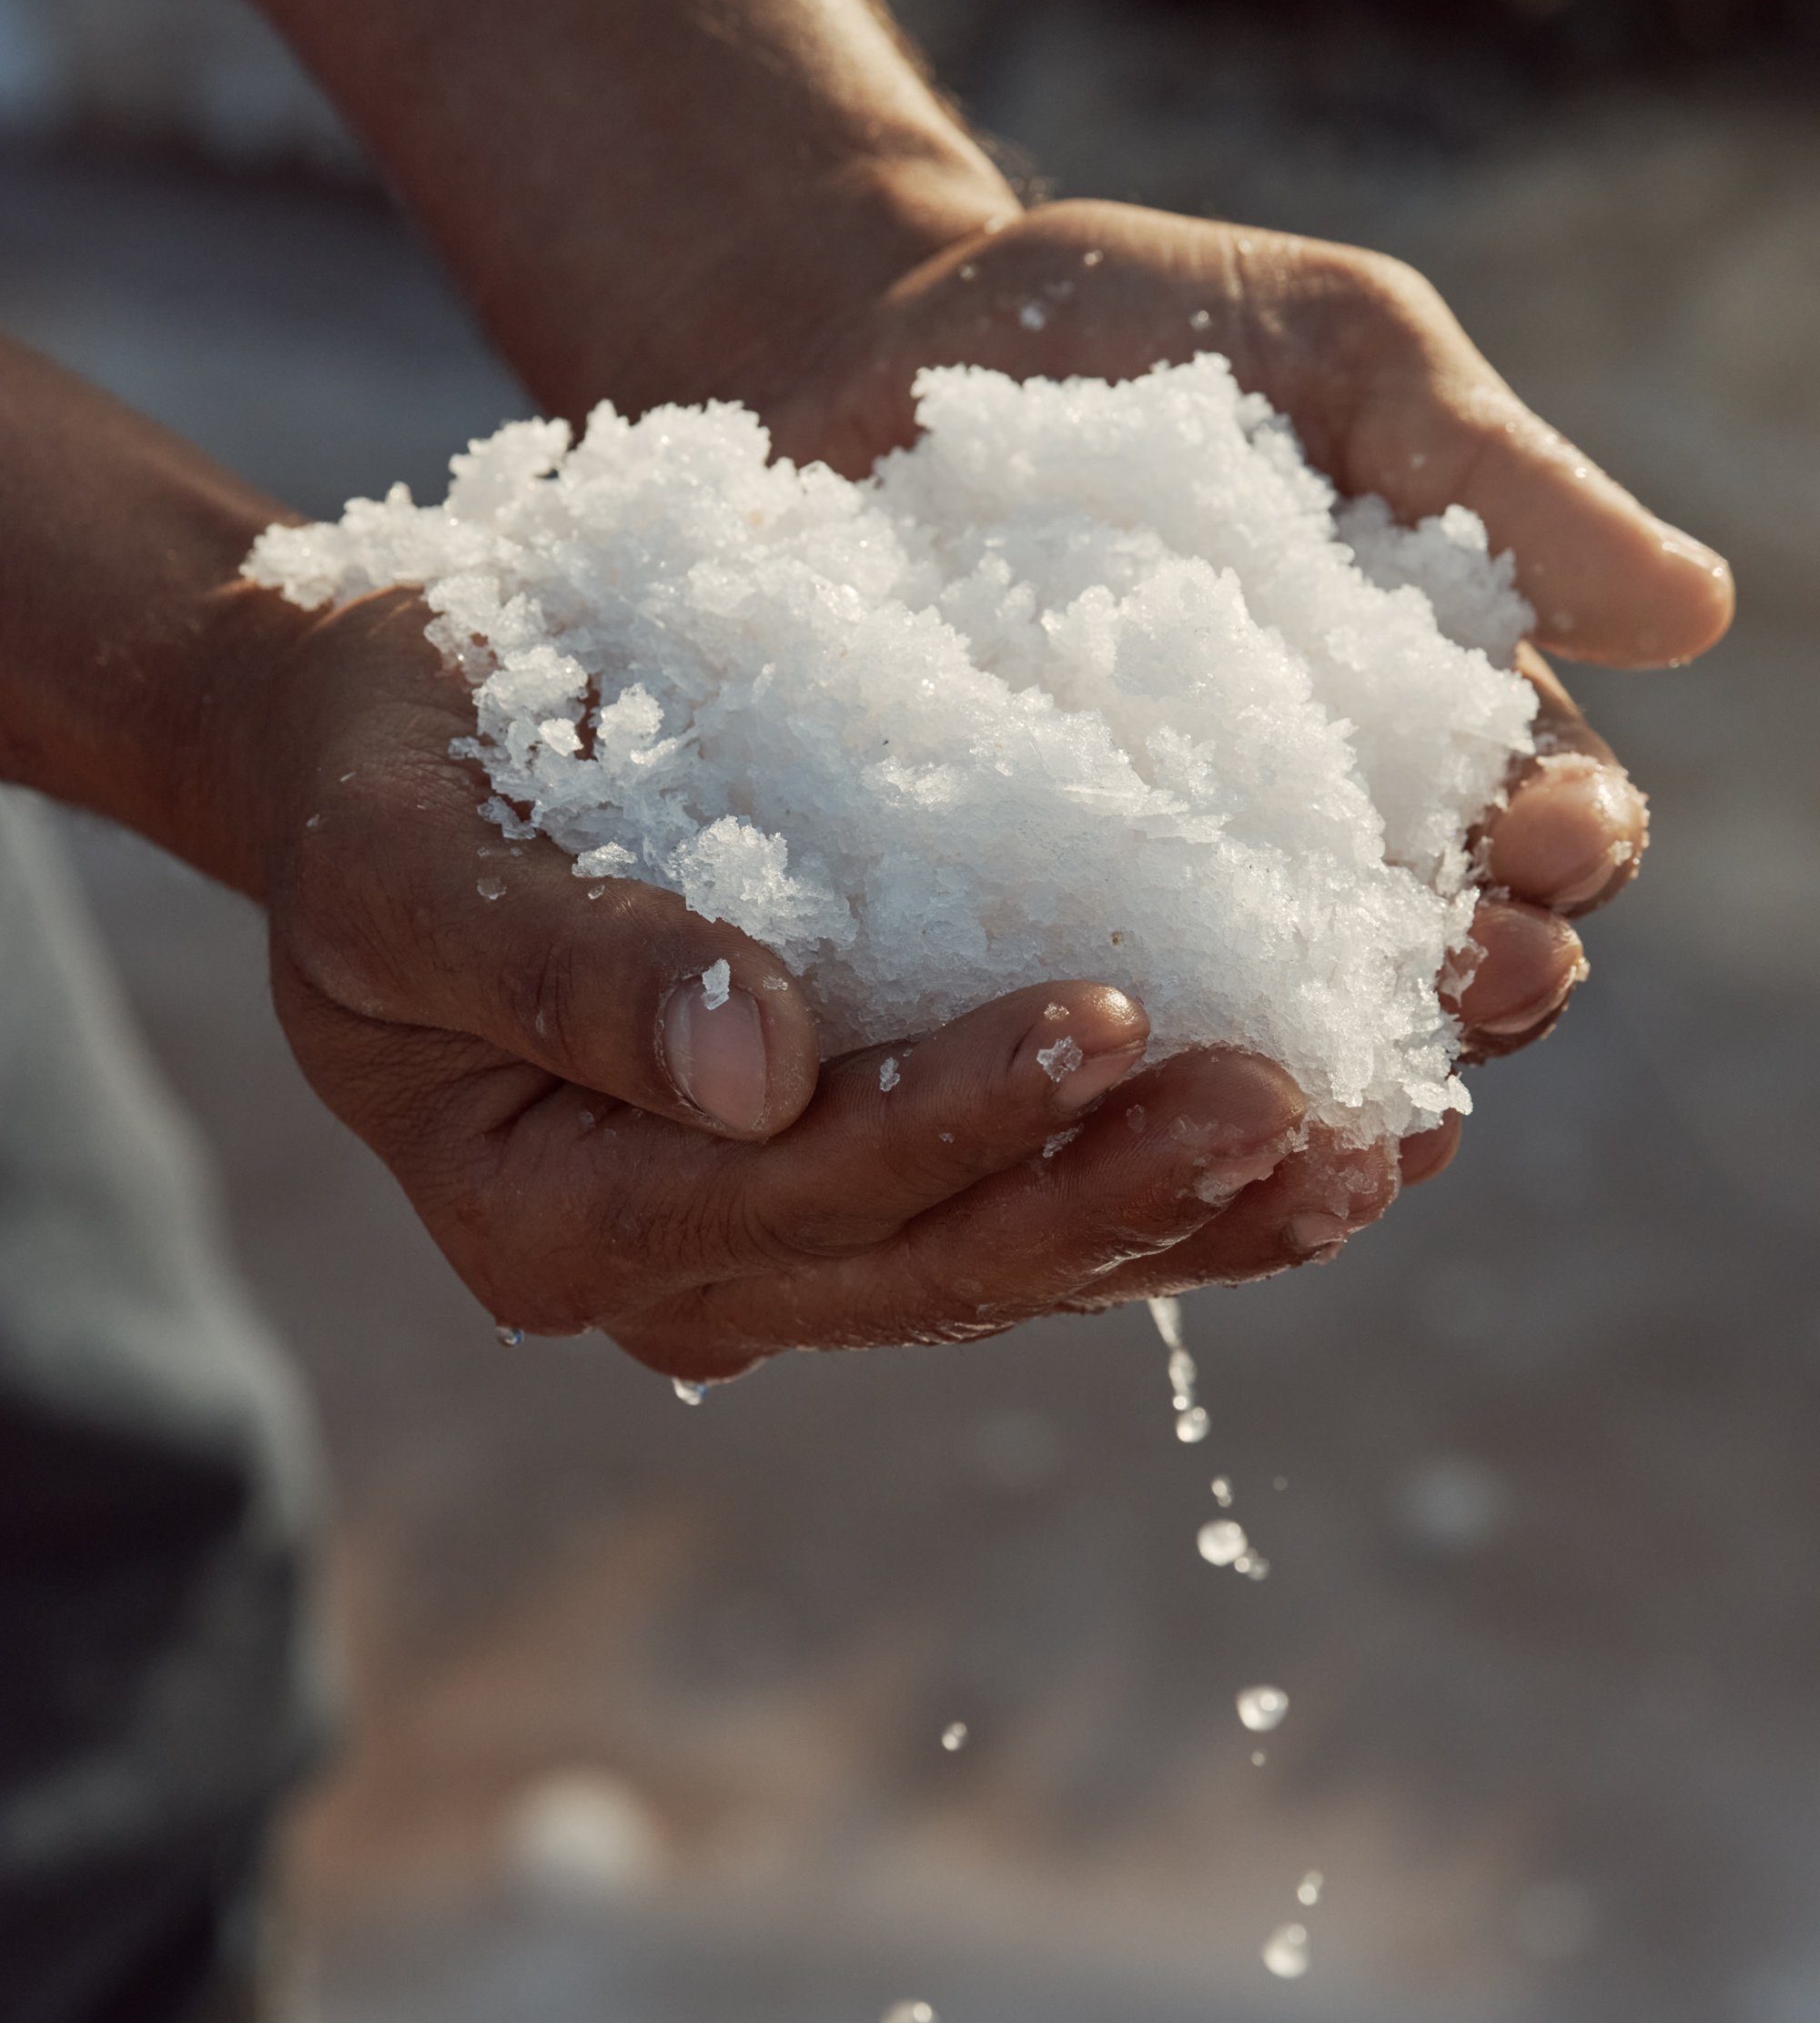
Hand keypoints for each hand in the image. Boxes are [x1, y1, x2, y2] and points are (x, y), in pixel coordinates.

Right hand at [261, 595, 1348, 1381]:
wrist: (375, 754)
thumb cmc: (374, 775)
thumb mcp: (404, 855)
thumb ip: (561, 964)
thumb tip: (762, 1068)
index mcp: (553, 1217)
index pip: (786, 1194)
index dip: (953, 1119)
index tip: (1111, 1012)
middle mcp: (680, 1268)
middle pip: (929, 1263)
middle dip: (1121, 1194)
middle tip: (1307, 1108)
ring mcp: (776, 1241)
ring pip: (1008, 1261)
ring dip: (1192, 1214)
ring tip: (1376, 1148)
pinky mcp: (860, 1175)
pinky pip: (1030, 1200)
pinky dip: (1172, 1177)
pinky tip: (1325, 1130)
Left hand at [745, 197, 1733, 1301]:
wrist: (852, 344)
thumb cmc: (1121, 330)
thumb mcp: (1330, 353)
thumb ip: (1492, 477)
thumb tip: (1700, 613)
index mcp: (1413, 717)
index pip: (1536, 816)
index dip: (1569, 839)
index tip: (1556, 828)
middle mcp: (1299, 832)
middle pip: (1429, 953)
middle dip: (1483, 973)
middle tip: (1489, 968)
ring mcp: (1146, 888)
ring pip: (1269, 1020)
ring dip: (1327, 1065)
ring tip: (1338, 1080)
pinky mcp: (990, 917)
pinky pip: (1066, 1022)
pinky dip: (1106, 1074)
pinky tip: (1127, 1106)